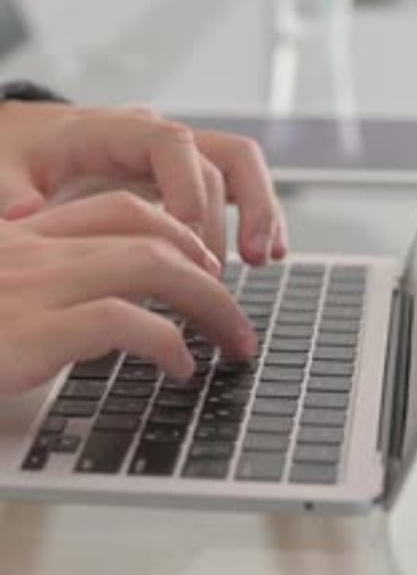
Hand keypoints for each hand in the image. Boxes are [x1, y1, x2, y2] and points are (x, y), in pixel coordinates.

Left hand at [0, 102, 286, 264]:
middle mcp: (156, 138)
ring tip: (264, 259)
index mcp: (116, 130)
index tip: (185, 239)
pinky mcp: (182, 179)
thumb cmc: (18, 152)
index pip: (173, 145)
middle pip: (223, 156)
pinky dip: (253, 217)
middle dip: (239, 208)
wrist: (25, 142)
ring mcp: (175, 159)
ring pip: (240, 169)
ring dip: (259, 211)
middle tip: (239, 262)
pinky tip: (264, 255)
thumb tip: (24, 216)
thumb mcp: (3, 168)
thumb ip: (11, 192)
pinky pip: (232, 189)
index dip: (188, 189)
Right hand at [0, 192, 256, 394]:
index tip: (203, 264)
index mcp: (24, 236)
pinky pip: (121, 320)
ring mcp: (34, 284)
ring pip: (149, 264)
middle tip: (235, 313)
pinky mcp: (31, 328)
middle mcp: (34, 248)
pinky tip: (181, 366)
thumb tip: (96, 310)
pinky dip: (165, 341)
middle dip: (208, 272)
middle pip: (149, 234)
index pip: (118, 208)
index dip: (174, 231)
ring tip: (231, 338)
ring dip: (207, 300)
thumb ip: (34, 286)